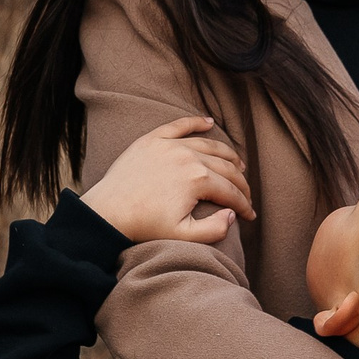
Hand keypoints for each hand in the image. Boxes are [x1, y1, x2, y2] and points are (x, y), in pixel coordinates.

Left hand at [82, 116, 252, 244]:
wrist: (109, 212)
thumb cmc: (145, 226)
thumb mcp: (183, 236)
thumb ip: (214, 229)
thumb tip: (232, 215)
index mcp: (198, 179)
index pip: (231, 191)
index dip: (244, 205)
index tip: (249, 215)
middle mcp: (188, 156)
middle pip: (226, 167)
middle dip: (241, 183)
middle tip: (245, 195)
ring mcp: (170, 145)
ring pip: (209, 145)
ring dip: (228, 155)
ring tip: (237, 165)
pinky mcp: (152, 140)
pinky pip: (179, 125)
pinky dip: (196, 122)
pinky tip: (209, 122)